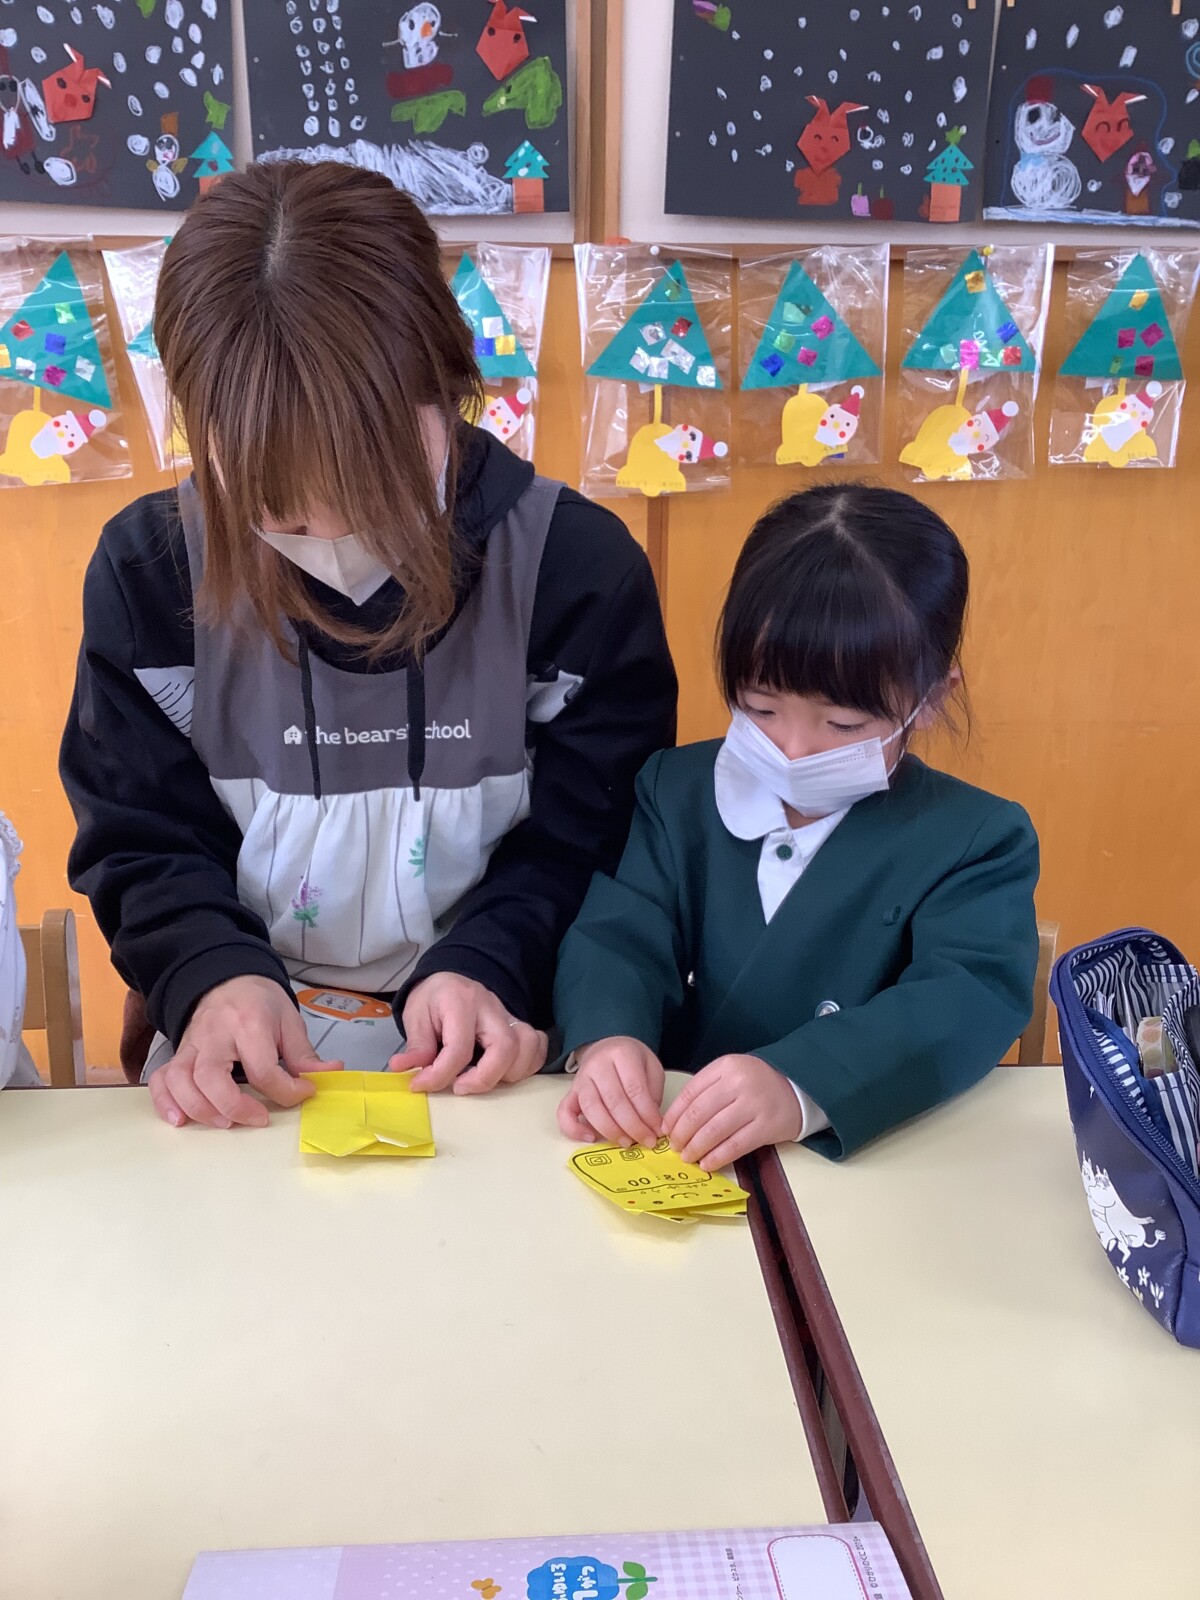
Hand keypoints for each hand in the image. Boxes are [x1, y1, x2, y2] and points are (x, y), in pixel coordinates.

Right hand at [149, 976, 338, 1129]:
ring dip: (199, 1109)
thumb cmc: (260, 1002)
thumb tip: (329, 1075)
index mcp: (249, 1024)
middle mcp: (215, 1036)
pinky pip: (161, 1079)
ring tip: (223, 1124)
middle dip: (233, 1106)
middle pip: (211, 1077)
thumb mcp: (289, 1020)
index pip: (263, 1068)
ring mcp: (191, 1046)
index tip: (303, 1093)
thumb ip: (305, 1054)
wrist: (226, 979)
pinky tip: (180, 1120)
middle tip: (257, 1119)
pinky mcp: (177, 1054)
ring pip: (181, 1080)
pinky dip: (165, 1102)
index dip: (286, 1090)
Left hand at [391, 973, 546, 1093]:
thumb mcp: (416, 1015)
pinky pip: (538, 1047)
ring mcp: (510, 1017)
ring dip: (508, 1074)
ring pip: (527, 1048)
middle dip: (483, 1078)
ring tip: (481, 1080)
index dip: (439, 1075)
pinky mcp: (519, 1027)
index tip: (420, 1085)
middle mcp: (492, 1008)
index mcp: (461, 1002)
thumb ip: (416, 1044)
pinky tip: (504, 1074)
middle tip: (459, 1088)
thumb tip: (404, 1068)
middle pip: (505, 1047)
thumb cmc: (434, 999)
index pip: (459, 1047)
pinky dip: (527, 1066)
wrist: (452, 980)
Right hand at [557, 1037, 664, 1147]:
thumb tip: (652, 1124)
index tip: (658, 1131)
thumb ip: (653, 1092)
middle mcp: (598, 1064)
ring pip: (591, 1108)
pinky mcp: (570, 1092)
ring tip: (627, 1142)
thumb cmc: (632, 1060)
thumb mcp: (651, 1067)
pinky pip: (564, 1112)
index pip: (635, 1088)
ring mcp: (581, 1078)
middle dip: (633, 1126)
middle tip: (647, 1141)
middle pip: (614, 1100)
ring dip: (610, 1130)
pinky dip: (573, 1129)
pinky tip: (591, 1138)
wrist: (607, 1046)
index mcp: (621, 1053)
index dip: (647, 1114)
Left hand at [663, 1054, 801, 1170]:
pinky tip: (707, 1164)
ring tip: (688, 1157)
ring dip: (696, 1148)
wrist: (797, 1087)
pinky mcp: (766, 1127)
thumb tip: (674, 1121)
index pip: (690, 1093)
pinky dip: (717, 1157)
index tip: (665, 1130)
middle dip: (681, 1134)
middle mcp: (738, 1083)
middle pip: (699, 1113)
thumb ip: (705, 1090)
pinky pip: (735, 1146)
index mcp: (725, 1066)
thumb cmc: (756, 1083)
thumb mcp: (730, 1074)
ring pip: (714, 1131)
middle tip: (675, 1147)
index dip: (673, 1115)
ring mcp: (753, 1105)